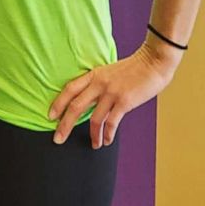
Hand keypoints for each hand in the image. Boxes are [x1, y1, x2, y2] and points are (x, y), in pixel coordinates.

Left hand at [48, 40, 181, 148]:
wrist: (154, 61)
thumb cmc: (135, 67)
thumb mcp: (110, 71)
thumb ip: (100, 84)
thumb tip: (92, 102)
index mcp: (94, 75)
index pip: (70, 89)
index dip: (58, 103)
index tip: (50, 116)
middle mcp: (99, 84)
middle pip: (76, 107)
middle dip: (64, 125)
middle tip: (57, 138)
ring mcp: (112, 93)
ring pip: (94, 119)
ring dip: (92, 135)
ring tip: (93, 144)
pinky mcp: (125, 102)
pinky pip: (111, 123)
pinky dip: (107, 134)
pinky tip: (106, 141)